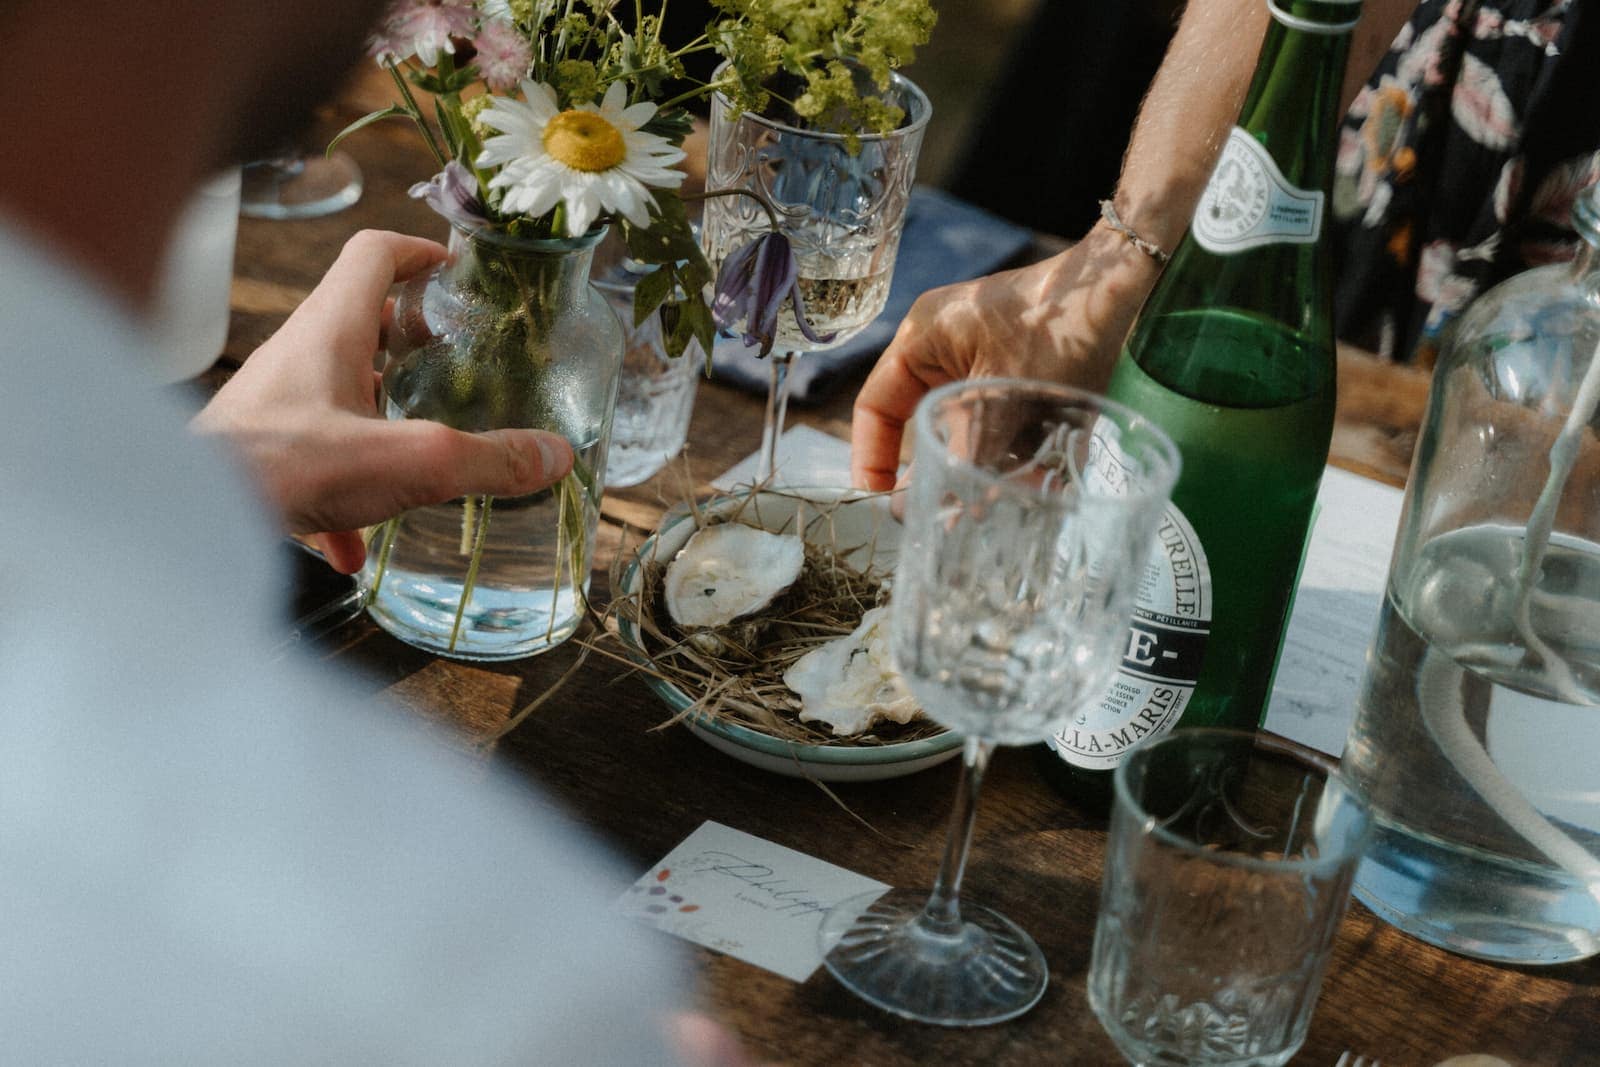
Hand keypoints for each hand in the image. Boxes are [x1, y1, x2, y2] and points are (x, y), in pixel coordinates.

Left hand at [193, 230, 574, 574]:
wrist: (185, 515)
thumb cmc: (288, 466)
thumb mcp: (412, 460)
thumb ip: (488, 459)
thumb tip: (555, 455)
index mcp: (332, 328)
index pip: (374, 254)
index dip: (419, 253)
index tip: (456, 273)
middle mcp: (300, 354)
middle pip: (361, 322)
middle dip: (411, 341)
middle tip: (455, 363)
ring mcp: (276, 402)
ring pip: (338, 392)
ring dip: (380, 414)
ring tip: (418, 446)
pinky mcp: (261, 451)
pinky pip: (313, 458)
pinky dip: (344, 489)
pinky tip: (358, 546)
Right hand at [850, 224, 1161, 490]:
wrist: (1123, 287)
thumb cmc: (1057, 327)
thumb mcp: (1003, 400)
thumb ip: (970, 458)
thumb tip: (946, 519)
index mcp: (924, 340)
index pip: (877, 406)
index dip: (873, 457)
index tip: (881, 500)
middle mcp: (948, 349)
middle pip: (927, 424)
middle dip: (950, 469)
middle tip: (957, 512)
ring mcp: (987, 360)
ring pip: (972, 431)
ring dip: (993, 467)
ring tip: (1022, 496)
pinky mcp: (1024, 373)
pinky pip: (1007, 423)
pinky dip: (1023, 453)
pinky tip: (1050, 480)